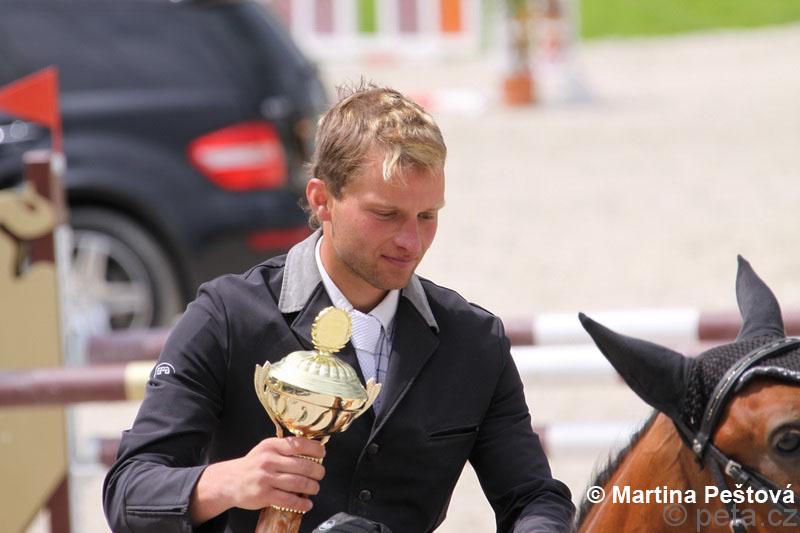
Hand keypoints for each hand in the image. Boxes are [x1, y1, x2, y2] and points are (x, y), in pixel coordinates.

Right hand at [190, 437, 325, 523]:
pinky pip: (289, 500)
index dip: (315, 449)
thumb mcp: (266, 449)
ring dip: (312, 487)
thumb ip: (285, 448)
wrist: (230, 481)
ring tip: (314, 488)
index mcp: (272, 445)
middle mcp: (269, 460)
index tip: (322, 454)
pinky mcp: (264, 495)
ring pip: (298, 483)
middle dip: (317, 471)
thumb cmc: (253, 465)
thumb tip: (312, 450)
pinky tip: (306, 503)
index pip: (299, 444)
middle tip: (320, 474)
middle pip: (303, 465)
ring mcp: (266, 478)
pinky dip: (302, 503)